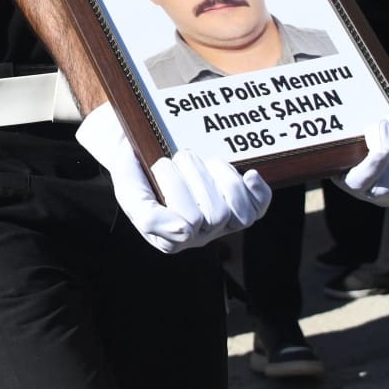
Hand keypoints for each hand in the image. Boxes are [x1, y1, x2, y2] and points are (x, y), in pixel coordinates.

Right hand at [75, 103, 270, 251]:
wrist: (142, 148)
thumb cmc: (136, 172)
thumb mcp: (130, 194)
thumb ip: (150, 218)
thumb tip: (185, 232)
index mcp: (172, 239)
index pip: (190, 221)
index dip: (176, 185)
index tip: (159, 166)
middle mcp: (200, 234)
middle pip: (216, 214)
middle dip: (195, 176)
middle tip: (177, 159)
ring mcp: (223, 222)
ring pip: (238, 209)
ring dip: (219, 174)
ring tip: (199, 161)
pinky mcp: (241, 206)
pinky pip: (258, 206)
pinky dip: (257, 191)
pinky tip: (250, 175)